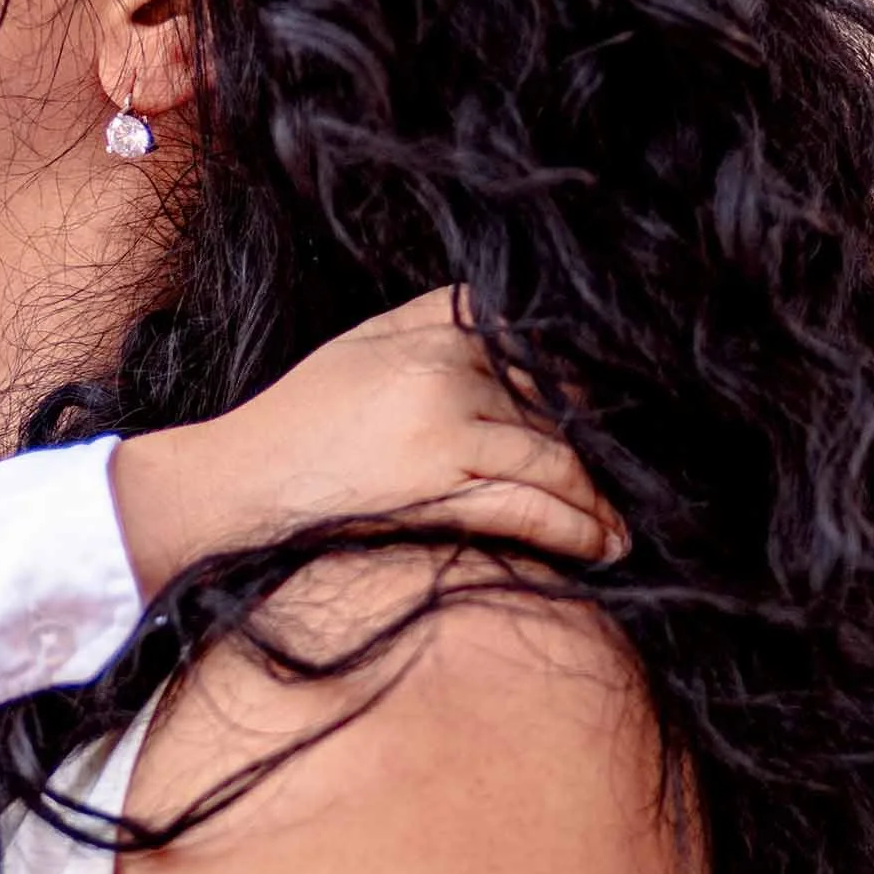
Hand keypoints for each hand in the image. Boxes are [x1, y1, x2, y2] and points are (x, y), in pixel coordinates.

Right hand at [109, 287, 621, 596]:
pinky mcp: (439, 480)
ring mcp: (445, 419)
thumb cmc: (294, 430)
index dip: (594, 389)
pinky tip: (602, 546)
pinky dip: (576, 529)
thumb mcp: (363, 352)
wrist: (224, 491)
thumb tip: (535, 347)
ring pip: (558, 458)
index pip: (543, 349)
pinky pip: (533, 504)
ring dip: (602, 499)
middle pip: (560, 406)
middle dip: (607, 449)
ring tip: (624, 528)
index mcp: (432, 327)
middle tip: (649, 481)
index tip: (636, 420)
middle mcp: (445, 363)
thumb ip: (437, 330)